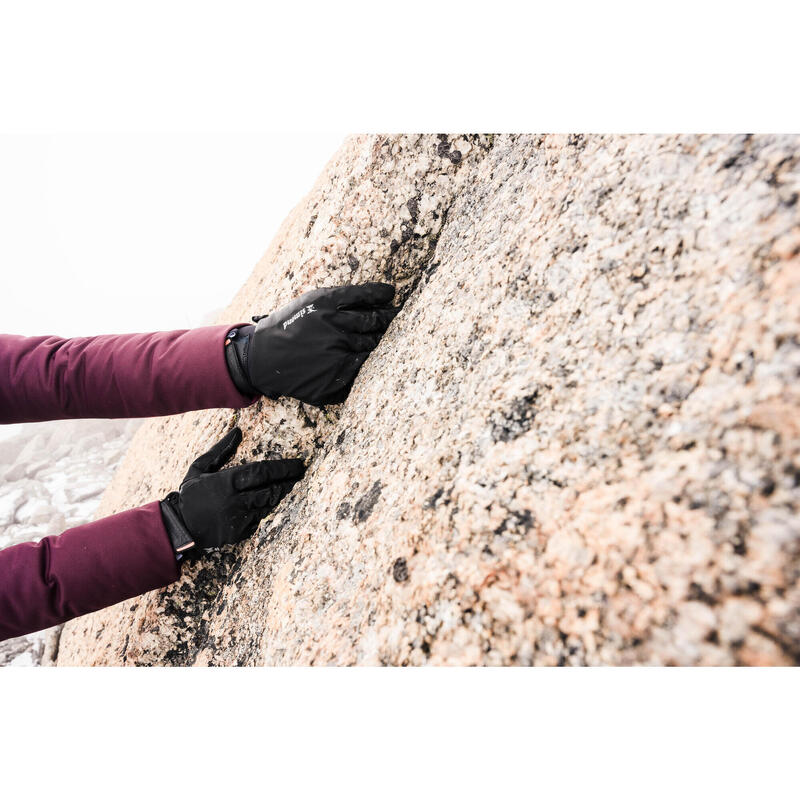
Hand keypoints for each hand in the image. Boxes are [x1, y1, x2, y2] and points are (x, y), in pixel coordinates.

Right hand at [160, 427, 304, 552]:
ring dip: (279, 495)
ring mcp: (238, 519)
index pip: (262, 472)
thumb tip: (238, 431)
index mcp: (226, 482)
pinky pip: (258, 520)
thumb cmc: (190, 494)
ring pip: (267, 505)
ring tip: (290, 485)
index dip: (283, 468)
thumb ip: (220, 450)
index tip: (298, 464)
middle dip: (288, 481)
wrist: (179, 527)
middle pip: (270, 489)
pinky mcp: (239, 533)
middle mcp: (235, 500)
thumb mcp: (200, 468)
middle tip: (301, 473)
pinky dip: (264, 510)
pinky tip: (270, 502)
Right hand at [227, 283, 397, 406]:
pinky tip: (369, 357)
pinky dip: (368, 363)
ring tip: (384, 336)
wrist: (262, 359)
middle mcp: (333, 328)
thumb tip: (378, 295)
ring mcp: (335, 355)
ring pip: (372, 347)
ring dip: (381, 341)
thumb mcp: (309, 303)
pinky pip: (362, 370)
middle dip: (389, 318)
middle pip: (375, 322)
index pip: (366, 296)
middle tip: (398, 316)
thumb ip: (339, 299)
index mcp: (326, 305)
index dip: (382, 295)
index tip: (392, 294)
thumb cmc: (288, 327)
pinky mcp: (335, 378)